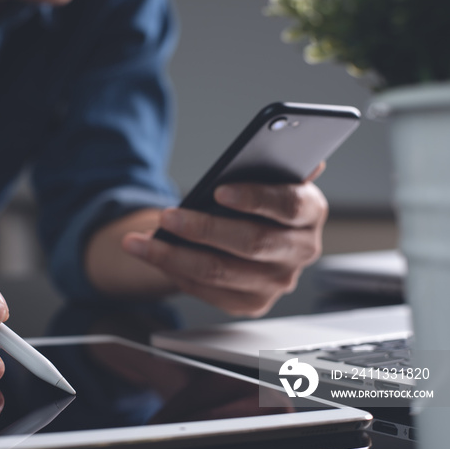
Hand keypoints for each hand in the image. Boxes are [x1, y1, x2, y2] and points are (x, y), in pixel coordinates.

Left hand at [122, 164, 327, 316]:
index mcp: (311, 211)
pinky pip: (208, 291)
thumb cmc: (252, 198)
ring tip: (138, 241)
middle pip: (251, 243)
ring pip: (220, 271)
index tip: (218, 191)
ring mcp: (278, 282)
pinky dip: (174, 272)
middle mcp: (302, 250)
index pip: (288, 205)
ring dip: (173, 256)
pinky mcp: (253, 303)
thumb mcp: (262, 176)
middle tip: (167, 216)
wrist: (245, 232)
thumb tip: (275, 145)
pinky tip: (151, 255)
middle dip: (203, 229)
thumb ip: (267, 164)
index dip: (254, 198)